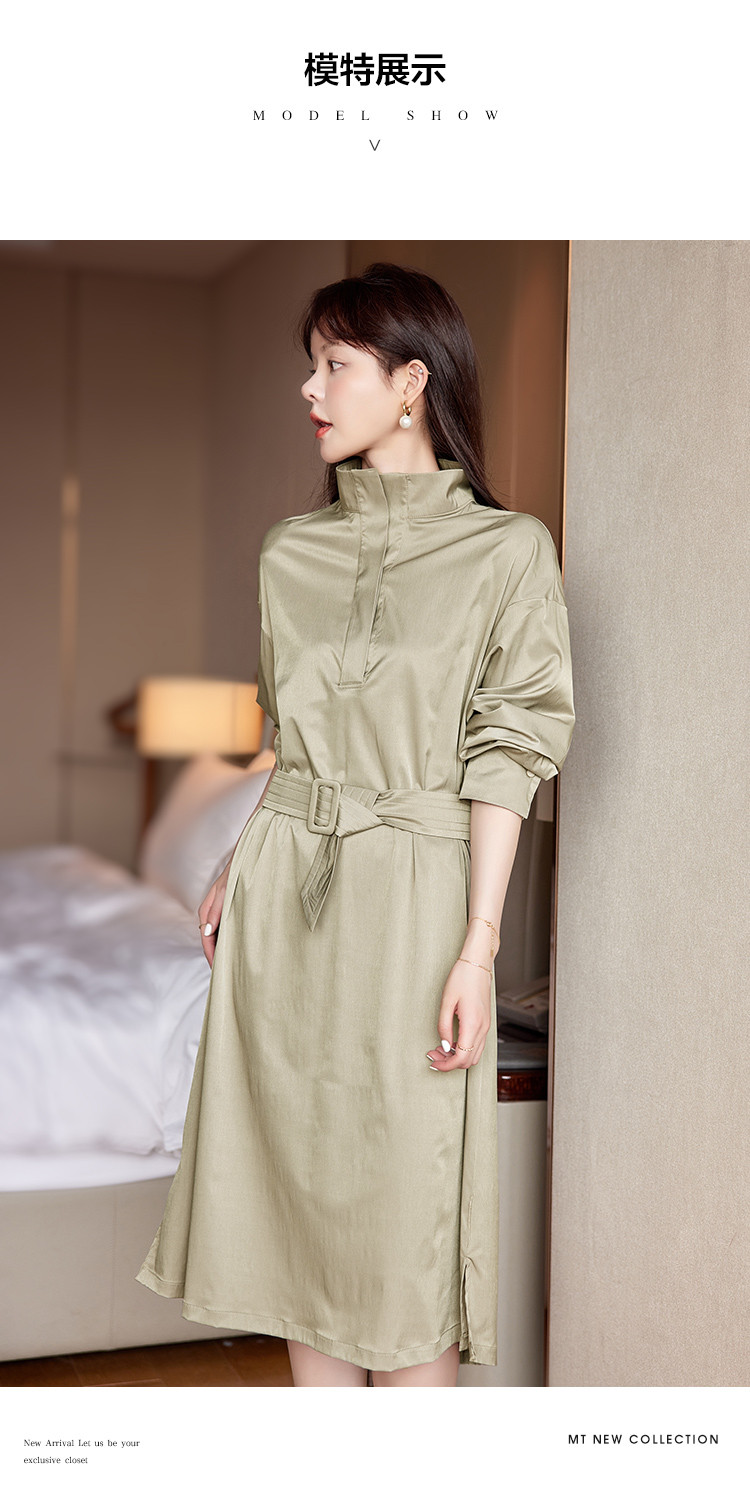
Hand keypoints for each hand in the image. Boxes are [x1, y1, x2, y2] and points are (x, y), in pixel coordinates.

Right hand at [197, 858, 231, 968]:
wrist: (245, 861)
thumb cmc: (234, 874)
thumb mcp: (224, 893)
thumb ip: (216, 911)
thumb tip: (207, 932)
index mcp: (206, 910)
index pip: (206, 939)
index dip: (211, 954)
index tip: (217, 968)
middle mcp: (209, 914)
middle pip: (210, 940)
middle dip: (215, 955)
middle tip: (224, 972)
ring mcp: (217, 913)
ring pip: (216, 936)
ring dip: (222, 948)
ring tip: (231, 963)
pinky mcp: (226, 912)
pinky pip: (224, 929)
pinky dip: (227, 939)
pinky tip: (236, 946)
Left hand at [426, 949, 492, 1071]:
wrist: (478, 963)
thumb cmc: (462, 977)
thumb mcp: (447, 1001)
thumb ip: (444, 1026)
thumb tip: (443, 1045)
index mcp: (472, 1024)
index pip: (461, 1058)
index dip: (446, 1065)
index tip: (434, 1063)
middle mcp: (483, 1028)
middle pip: (469, 1060)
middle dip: (450, 1062)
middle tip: (433, 1055)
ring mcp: (486, 1026)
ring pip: (475, 1055)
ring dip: (457, 1057)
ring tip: (440, 1049)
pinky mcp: (485, 1022)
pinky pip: (477, 1045)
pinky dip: (464, 1049)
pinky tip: (451, 1042)